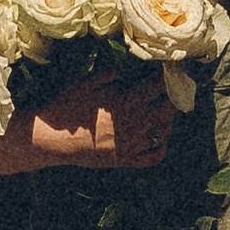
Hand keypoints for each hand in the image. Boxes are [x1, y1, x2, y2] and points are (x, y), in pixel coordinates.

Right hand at [30, 71, 175, 169]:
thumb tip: (122, 70)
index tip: (172, 72)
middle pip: (168, 110)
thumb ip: (108, 74)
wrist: (54, 139)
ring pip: (163, 132)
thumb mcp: (85, 82)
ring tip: (167, 114)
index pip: (158, 87)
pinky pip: (153, 157)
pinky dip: (161, 148)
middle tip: (176, 92)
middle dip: (175, 99)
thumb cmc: (67, 107)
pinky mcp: (126, 160)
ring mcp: (132, 144)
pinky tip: (160, 140)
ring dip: (168, 121)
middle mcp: (136, 123)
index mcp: (128, 101)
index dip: (168, 78)